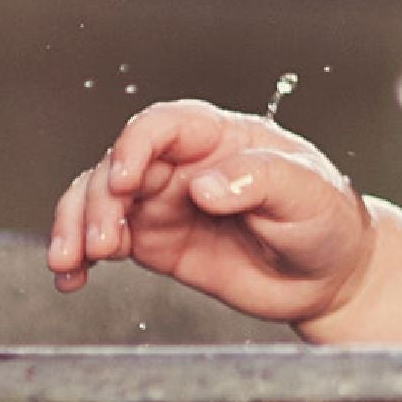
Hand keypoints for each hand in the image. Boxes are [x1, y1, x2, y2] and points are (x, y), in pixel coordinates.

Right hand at [46, 100, 375, 327]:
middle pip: (117, 165)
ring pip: (97, 200)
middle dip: (97, 200)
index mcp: (220, 137)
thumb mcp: (308, 193)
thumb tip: (204, 185)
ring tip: (73, 262)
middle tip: (102, 241)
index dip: (134, 145)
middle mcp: (183, 164)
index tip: (124, 180)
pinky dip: (79, 256)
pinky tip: (71, 276)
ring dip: (75, 226)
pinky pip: (103, 240)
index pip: (163, 125)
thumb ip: (258, 179)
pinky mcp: (155, 243)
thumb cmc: (327, 219)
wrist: (329, 276)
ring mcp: (164, 202)